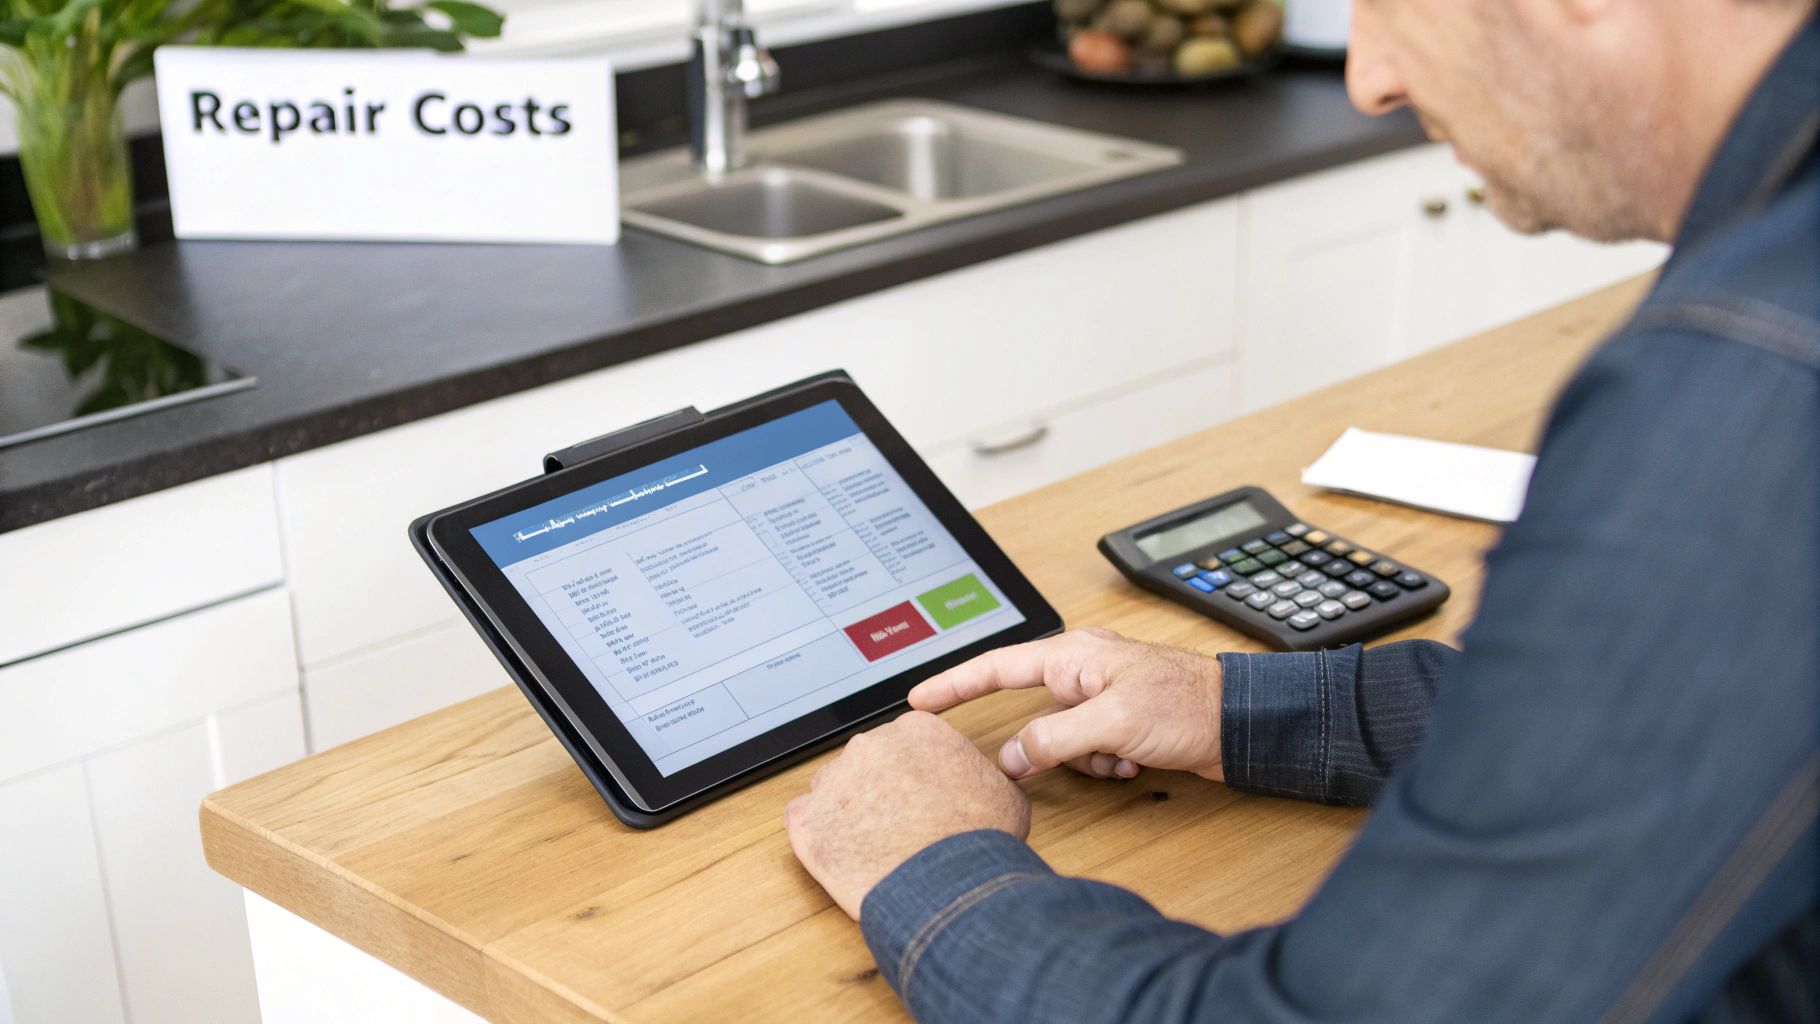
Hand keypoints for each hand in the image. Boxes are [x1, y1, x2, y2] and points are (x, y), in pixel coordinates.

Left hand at [785, 710, 1029, 919]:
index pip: (903, 745)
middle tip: (896, 823)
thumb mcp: (1003, 793)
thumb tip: (978, 784)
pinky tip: (843, 853)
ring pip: (833, 790)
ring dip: (847, 812)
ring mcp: (833, 780)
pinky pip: (804, 821)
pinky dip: (819, 835)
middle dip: (877, 790)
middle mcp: (869, 745)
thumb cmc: (977, 841)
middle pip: (865, 763)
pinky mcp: (807, 820)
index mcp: (915, 730)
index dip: (911, 774)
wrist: (950, 884)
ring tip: (872, 845)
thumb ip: (977, 775)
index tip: (917, 795)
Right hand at [910, 627, 1223, 782]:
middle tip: (1060, 753)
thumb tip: (1011, 758)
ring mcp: (1102, 698)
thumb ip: (1052, 738)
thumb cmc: (1188, 705)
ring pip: (1060, 740)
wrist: (1242, 725)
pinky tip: (1136, 760)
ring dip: (1084, 758)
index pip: (997, 667)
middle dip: (1045, 744)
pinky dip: (1106, 763)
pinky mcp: (1121, 724)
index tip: (921, 698)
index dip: (955, 684)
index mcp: (1074, 656)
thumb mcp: (1110, 722)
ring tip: (1121, 755)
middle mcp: (1083, 671)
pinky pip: (1088, 751)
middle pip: (1033, 712)